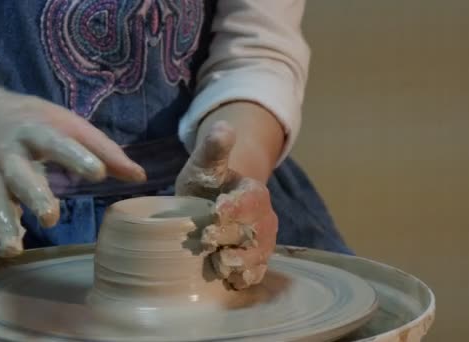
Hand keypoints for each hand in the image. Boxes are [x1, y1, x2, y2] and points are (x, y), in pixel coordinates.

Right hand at [0, 87, 145, 256]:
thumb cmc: (35, 121)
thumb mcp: (67, 124)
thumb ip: (102, 150)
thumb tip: (139, 177)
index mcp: (36, 130)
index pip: (57, 142)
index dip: (77, 157)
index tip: (99, 173)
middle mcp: (10, 153)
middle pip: (21, 174)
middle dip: (34, 195)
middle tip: (50, 217)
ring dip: (4, 223)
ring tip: (15, 248)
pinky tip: (5, 251)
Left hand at [176, 122, 277, 288]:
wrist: (213, 203)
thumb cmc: (208, 182)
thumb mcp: (205, 163)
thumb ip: (214, 148)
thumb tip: (223, 127)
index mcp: (253, 192)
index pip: (249, 200)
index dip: (235, 206)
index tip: (217, 209)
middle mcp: (263, 218)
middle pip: (252, 231)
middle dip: (231, 236)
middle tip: (208, 239)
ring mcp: (260, 242)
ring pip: (258, 255)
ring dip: (241, 262)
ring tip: (221, 265)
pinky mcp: (254, 262)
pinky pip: (255, 273)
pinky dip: (245, 278)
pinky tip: (231, 281)